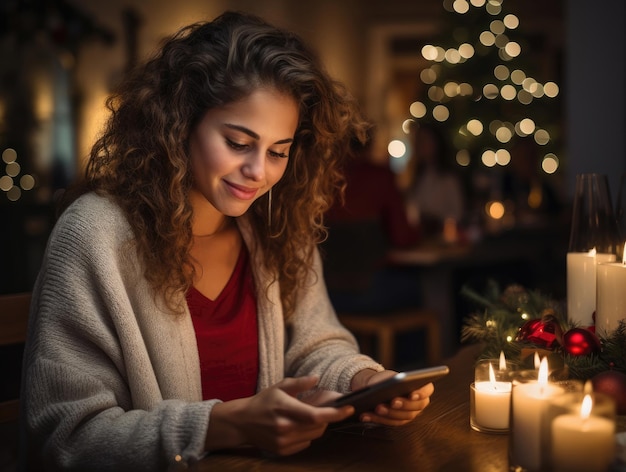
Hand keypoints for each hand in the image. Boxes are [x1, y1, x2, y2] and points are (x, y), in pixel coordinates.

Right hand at [206, 376, 353, 455]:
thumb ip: (300, 383)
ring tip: (310, 414)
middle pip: (318, 426)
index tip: (349, 408)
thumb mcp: (280, 387)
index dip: (335, 413)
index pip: (315, 415)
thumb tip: (317, 378)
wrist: (242, 422)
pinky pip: (305, 443)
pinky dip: (308, 434)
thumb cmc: (263, 401)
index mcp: (285, 409)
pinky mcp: (282, 451)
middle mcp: (285, 428)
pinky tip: (299, 425)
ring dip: (318, 425)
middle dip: (327, 417)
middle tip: (327, 406)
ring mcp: (283, 442)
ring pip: (314, 435)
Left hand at [354, 369, 433, 426]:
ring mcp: (408, 415)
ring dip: (388, 413)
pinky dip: (376, 419)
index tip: (411, 394)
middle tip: (392, 401)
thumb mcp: (389, 376)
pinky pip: (387, 422)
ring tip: (377, 407)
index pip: (427, 391)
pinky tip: (365, 415)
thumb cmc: (387, 379)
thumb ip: (393, 380)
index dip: (421, 393)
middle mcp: (418, 405)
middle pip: (414, 407)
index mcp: (422, 389)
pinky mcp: (396, 422)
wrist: (377, 387)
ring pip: (401, 417)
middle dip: (402, 405)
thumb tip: (389, 384)